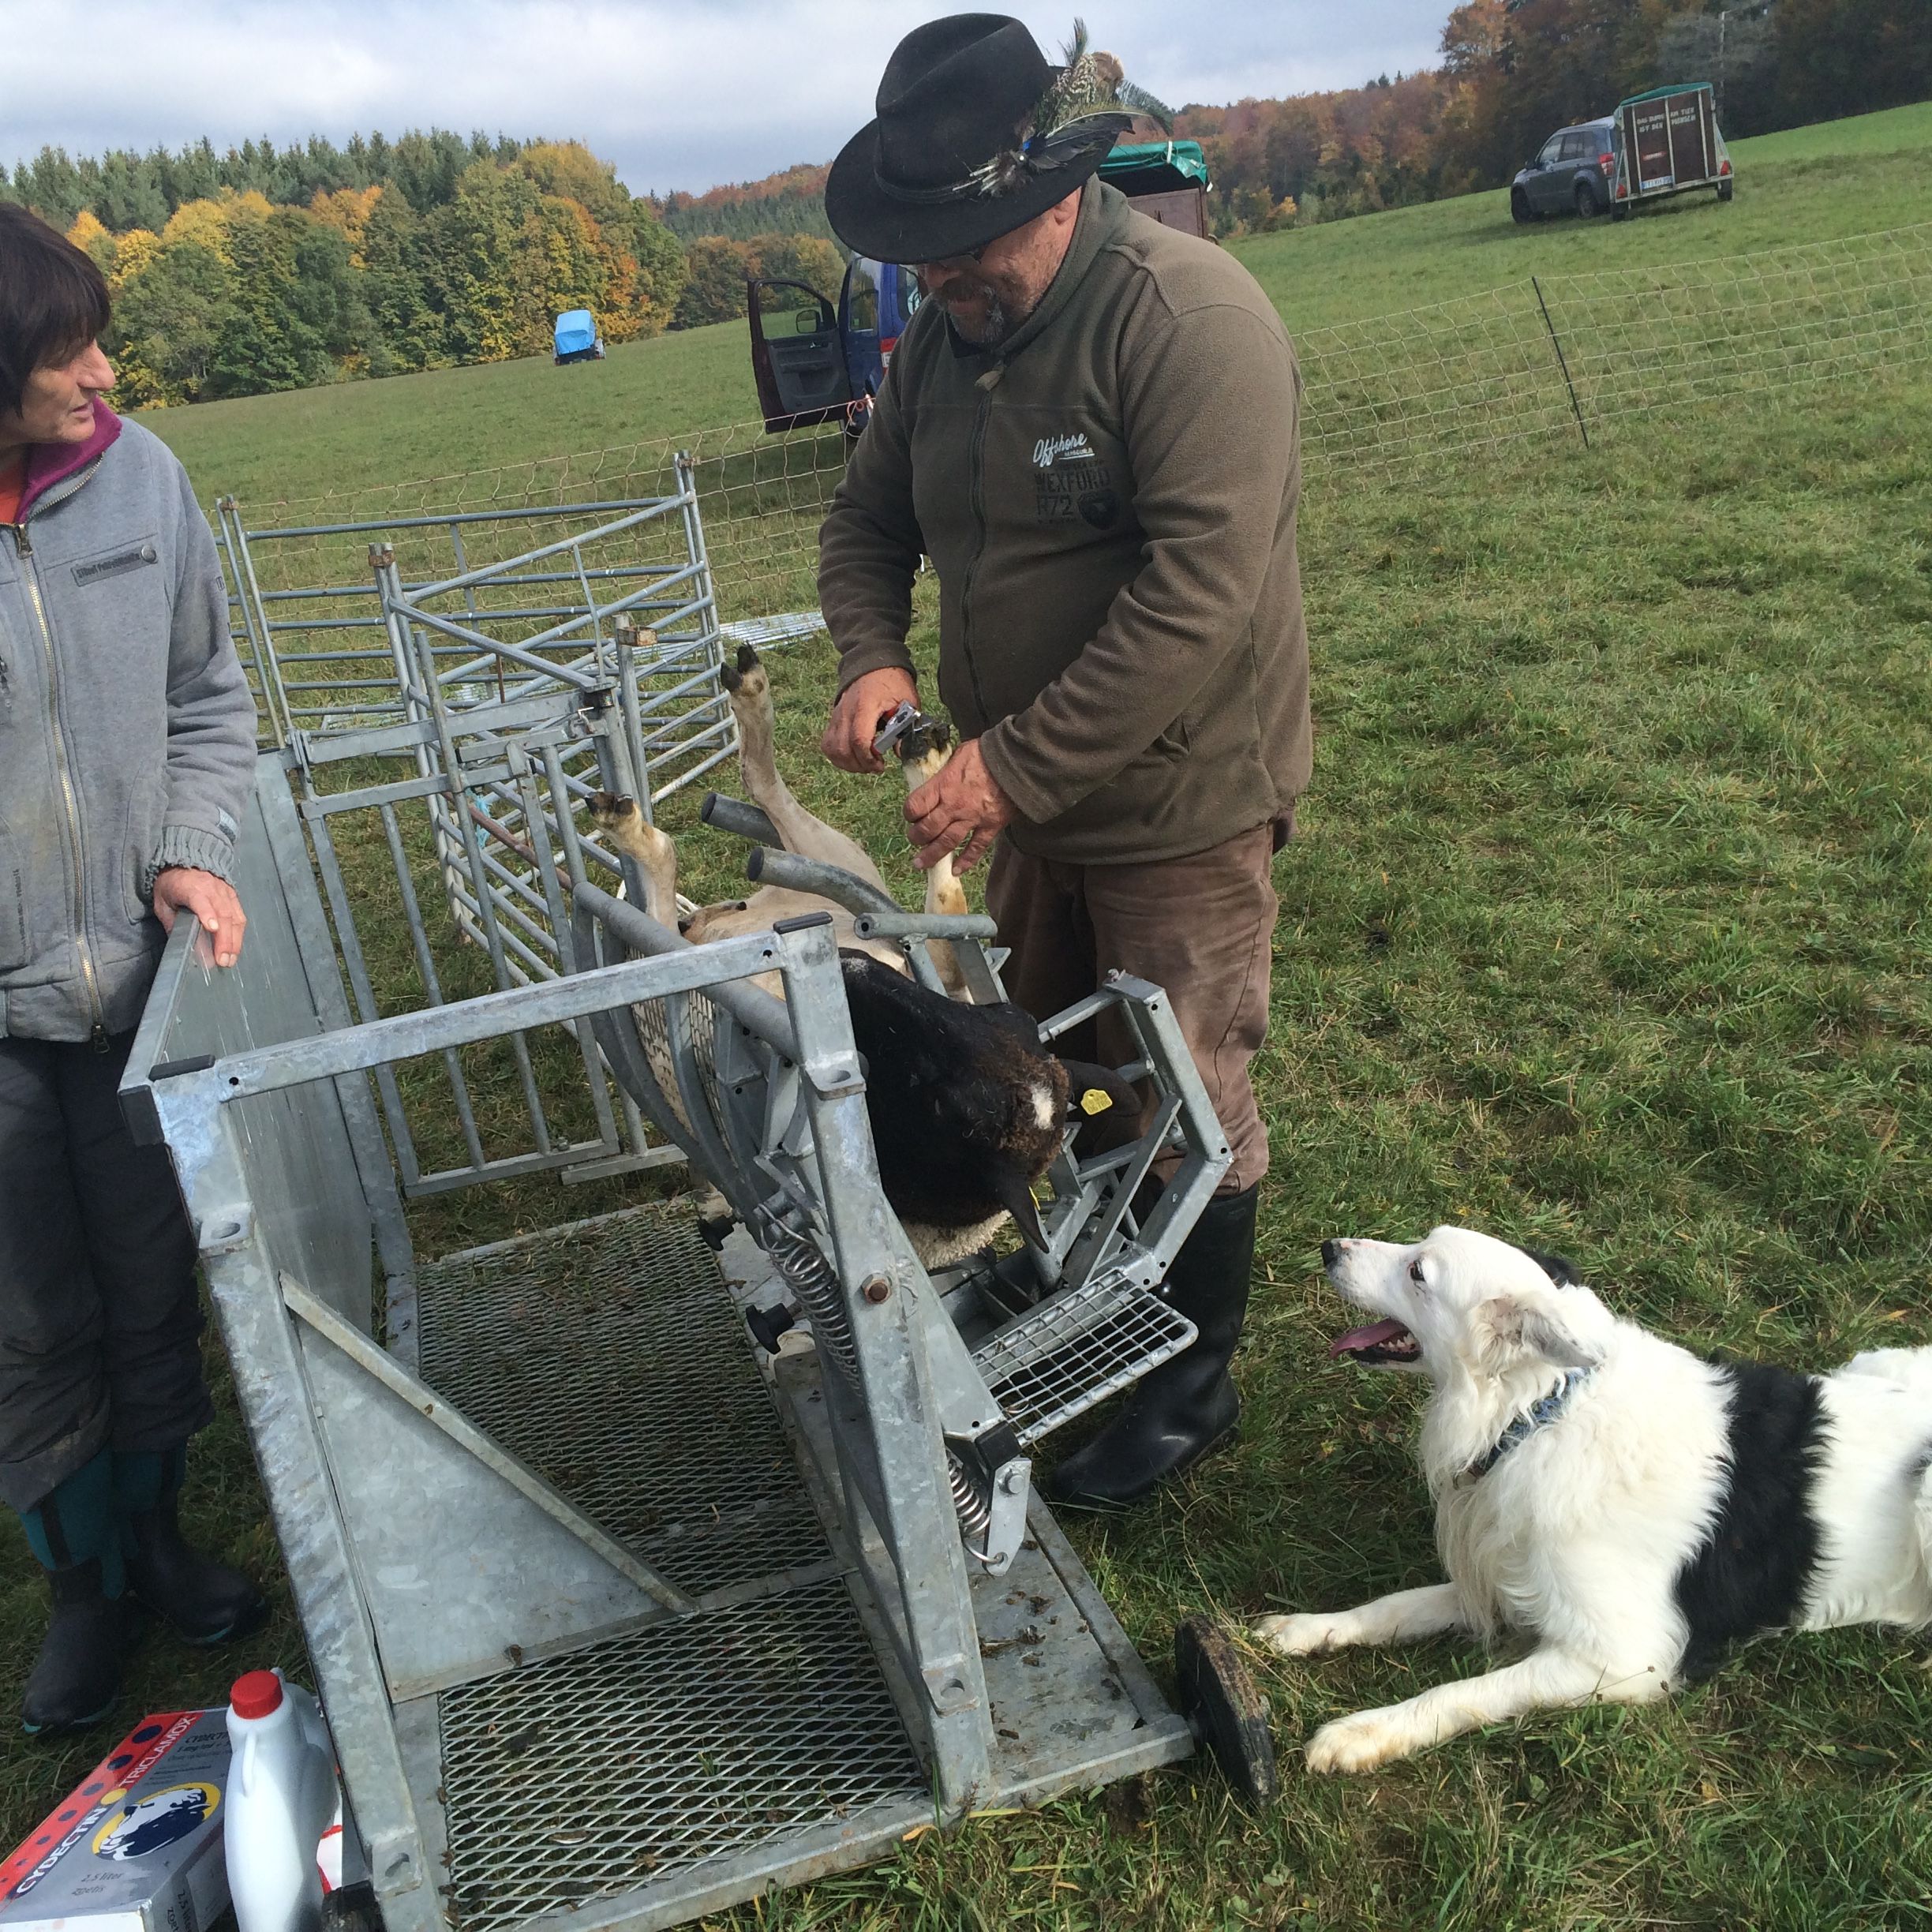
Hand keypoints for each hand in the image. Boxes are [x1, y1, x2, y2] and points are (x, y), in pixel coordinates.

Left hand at [152, 866, 245, 968]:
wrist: (185, 862)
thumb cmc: (172, 884)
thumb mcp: (162, 903)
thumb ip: (171, 922)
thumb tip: (181, 944)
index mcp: (190, 888)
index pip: (201, 901)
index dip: (207, 914)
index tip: (212, 928)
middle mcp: (212, 889)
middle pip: (223, 914)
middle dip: (225, 939)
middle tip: (223, 960)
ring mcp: (225, 892)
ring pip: (235, 917)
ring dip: (235, 941)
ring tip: (230, 959)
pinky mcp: (234, 897)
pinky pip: (240, 917)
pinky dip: (239, 934)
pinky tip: (235, 949)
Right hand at [821, 666, 917, 773]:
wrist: (872, 663)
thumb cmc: (891, 682)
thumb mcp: (907, 701)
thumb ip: (904, 727)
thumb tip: (899, 753)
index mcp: (865, 706)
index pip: (858, 739)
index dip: (868, 758)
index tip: (881, 765)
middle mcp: (846, 712)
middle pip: (842, 748)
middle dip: (859, 765)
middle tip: (875, 767)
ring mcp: (837, 716)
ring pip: (832, 749)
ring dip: (847, 763)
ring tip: (864, 764)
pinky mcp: (833, 719)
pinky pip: (827, 743)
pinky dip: (837, 756)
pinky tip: (852, 757)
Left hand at [904, 737, 1013, 873]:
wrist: (1018, 761)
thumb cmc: (987, 753)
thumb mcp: (959, 754)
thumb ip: (946, 770)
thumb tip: (938, 775)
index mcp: (943, 785)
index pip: (915, 806)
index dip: (909, 813)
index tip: (910, 815)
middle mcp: (954, 805)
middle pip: (928, 829)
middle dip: (917, 838)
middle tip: (914, 840)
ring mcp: (973, 818)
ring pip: (947, 842)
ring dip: (932, 855)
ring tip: (921, 864)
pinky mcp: (991, 826)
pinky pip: (976, 848)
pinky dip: (966, 861)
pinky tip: (956, 870)